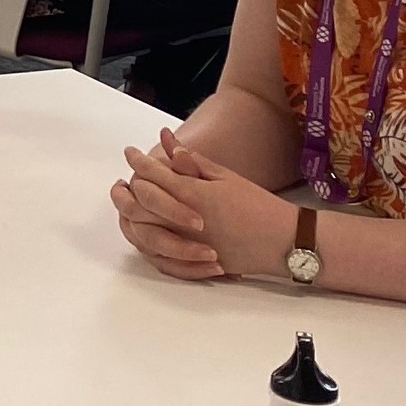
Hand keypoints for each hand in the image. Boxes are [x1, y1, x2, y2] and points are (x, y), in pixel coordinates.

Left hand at [117, 129, 296, 280]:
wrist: (282, 241)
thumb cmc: (257, 205)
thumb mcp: (225, 177)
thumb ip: (192, 161)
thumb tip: (167, 141)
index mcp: (193, 195)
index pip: (154, 174)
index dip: (139, 161)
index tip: (131, 152)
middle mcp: (183, 221)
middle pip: (139, 203)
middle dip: (126, 188)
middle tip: (123, 179)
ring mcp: (186, 246)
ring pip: (142, 232)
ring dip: (130, 216)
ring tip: (130, 204)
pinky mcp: (192, 264)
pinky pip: (156, 258)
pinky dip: (145, 244)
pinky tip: (143, 231)